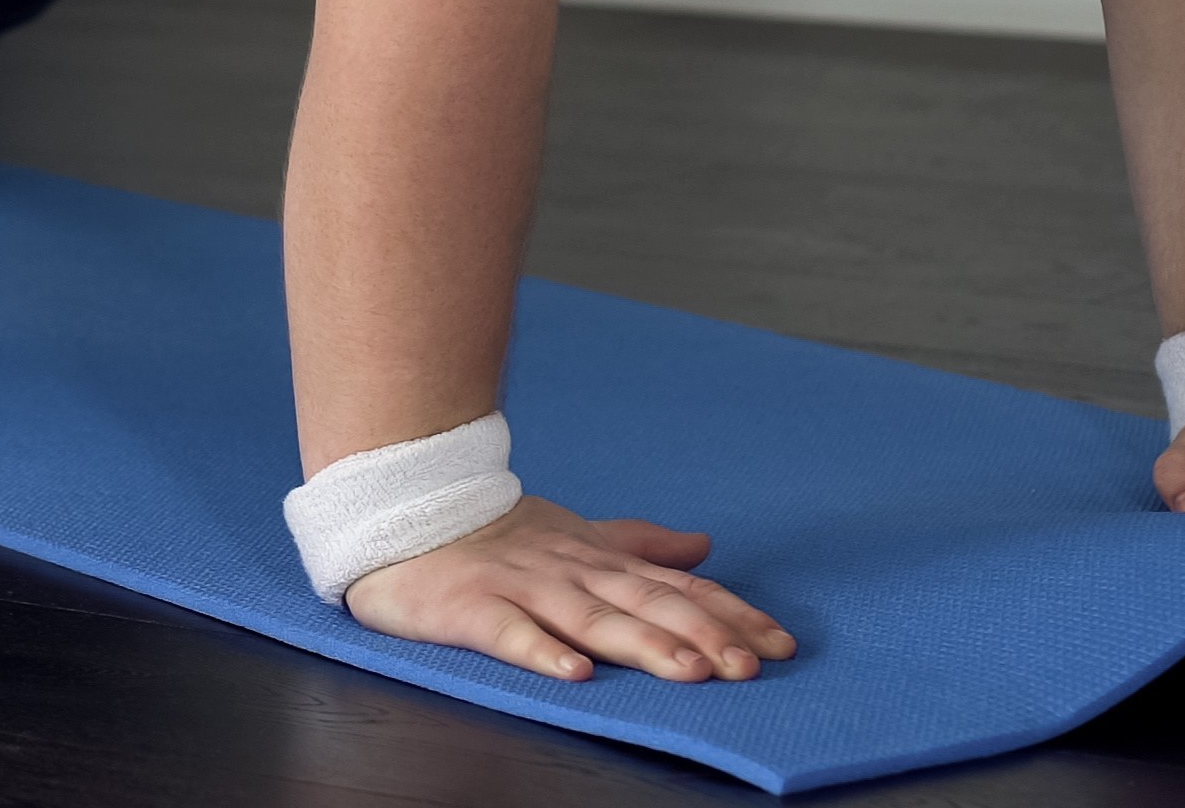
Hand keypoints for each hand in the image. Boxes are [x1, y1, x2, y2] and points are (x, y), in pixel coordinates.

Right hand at [343, 494, 797, 682]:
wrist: (404, 510)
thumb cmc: (495, 533)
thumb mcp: (577, 535)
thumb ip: (639, 545)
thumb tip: (704, 548)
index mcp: (598, 559)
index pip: (676, 587)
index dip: (729, 614)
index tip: (780, 645)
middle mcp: (570, 571)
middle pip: (646, 604)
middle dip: (701, 634)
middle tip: (750, 666)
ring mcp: (522, 587)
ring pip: (590, 618)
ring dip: (642, 645)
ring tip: (690, 673)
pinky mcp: (471, 608)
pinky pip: (509, 633)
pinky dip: (542, 653)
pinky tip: (574, 675)